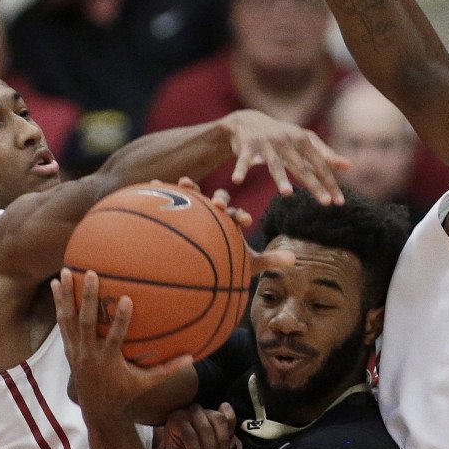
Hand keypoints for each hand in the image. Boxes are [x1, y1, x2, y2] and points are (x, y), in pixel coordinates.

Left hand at [52, 269, 191, 420]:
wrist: (97, 409)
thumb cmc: (125, 393)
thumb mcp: (147, 383)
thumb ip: (167, 370)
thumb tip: (191, 357)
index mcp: (109, 360)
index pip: (114, 338)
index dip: (120, 319)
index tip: (126, 298)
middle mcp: (89, 354)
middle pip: (86, 323)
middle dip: (88, 298)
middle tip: (91, 273)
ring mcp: (76, 350)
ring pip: (69, 319)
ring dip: (66, 295)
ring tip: (65, 271)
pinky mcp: (69, 348)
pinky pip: (62, 323)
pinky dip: (58, 304)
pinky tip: (55, 285)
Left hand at [157, 402, 236, 448]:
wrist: (180, 439)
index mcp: (177, 420)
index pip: (187, 433)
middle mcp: (192, 412)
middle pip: (204, 426)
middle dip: (210, 447)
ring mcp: (208, 411)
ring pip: (218, 420)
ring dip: (223, 439)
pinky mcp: (220, 414)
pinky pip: (228, 415)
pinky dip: (232, 423)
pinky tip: (232, 435)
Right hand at [172, 178, 293, 274]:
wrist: (208, 265)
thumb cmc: (228, 262)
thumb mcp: (249, 263)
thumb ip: (270, 259)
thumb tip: (295, 258)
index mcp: (231, 221)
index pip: (237, 214)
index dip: (240, 215)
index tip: (244, 219)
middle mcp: (215, 212)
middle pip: (218, 200)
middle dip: (219, 200)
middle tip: (218, 205)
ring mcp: (197, 210)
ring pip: (195, 196)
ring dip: (191, 189)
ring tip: (184, 182)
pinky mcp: (181, 210)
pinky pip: (171, 199)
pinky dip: (162, 190)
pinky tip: (154, 183)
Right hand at [222, 109, 348, 205]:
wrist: (247, 121)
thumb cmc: (281, 136)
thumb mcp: (303, 141)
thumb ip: (324, 154)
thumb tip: (348, 165)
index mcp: (302, 140)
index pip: (319, 164)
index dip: (330, 183)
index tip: (339, 202)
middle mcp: (286, 140)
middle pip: (301, 167)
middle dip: (314, 185)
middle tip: (325, 202)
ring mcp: (266, 143)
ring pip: (274, 164)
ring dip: (280, 178)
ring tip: (288, 194)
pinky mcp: (246, 146)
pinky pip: (244, 160)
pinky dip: (241, 169)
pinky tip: (237, 180)